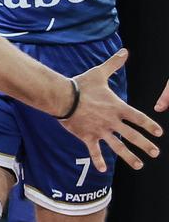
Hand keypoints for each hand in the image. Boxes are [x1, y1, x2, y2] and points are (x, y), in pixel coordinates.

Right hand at [68, 48, 160, 170]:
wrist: (61, 97)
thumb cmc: (81, 85)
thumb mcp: (99, 73)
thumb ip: (114, 64)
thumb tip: (125, 51)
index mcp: (117, 107)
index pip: (138, 118)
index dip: (150, 126)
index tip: (159, 133)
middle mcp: (111, 121)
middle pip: (132, 136)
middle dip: (145, 145)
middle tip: (155, 152)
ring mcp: (100, 130)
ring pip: (117, 147)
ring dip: (129, 157)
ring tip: (139, 165)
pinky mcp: (87, 136)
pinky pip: (94, 150)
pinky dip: (98, 160)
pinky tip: (103, 170)